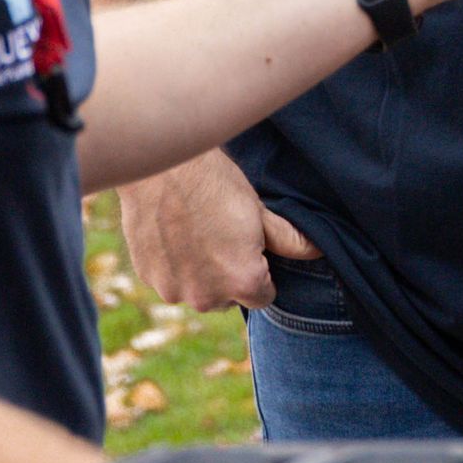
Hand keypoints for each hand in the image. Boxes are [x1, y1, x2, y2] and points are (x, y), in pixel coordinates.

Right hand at [118, 152, 321, 310]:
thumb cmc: (213, 183)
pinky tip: (171, 230)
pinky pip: (167, 277)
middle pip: (226, 297)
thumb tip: (316, 250)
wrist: (160, 164)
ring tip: (194, 229)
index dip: (259, 271)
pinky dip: (171, 262)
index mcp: (241, 283)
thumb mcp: (257, 209)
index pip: (262, 297)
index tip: (250, 247)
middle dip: (227, 274)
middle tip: (220, 233)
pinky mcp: (146, 276)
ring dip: (197, 271)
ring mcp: (172, 289)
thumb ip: (287, 239)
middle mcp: (206, 297)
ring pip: (195, 288)